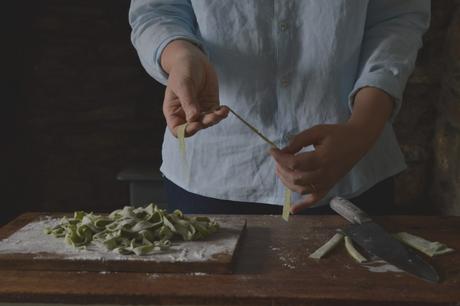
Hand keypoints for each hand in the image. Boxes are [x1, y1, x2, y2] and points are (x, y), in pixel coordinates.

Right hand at [161, 40, 228, 136]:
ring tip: (221, 111)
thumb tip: (193, 118)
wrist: (194, 59)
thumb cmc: (183, 70)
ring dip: (214, 119)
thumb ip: (188, 101)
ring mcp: (199, 110)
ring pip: (207, 123)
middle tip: (213, 116)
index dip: (186, 131)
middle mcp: (185, 114)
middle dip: (204, 124)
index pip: (177, 130)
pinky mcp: (210, 105)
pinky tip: (225, 109)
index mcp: (173, 111)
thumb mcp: (183, 84)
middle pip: (194, 128)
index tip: (195, 125)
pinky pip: (216, 115)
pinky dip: (222, 114)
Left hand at [269, 87, 393, 212]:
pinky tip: (292, 209)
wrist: (358, 141)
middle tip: (277, 159)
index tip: (272, 150)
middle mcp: (325, 174)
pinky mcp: (329, 186)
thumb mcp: (317, 131)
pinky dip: (303, 206)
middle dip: (282, 169)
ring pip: (302, 189)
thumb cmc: (336, 134)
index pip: (295, 163)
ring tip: (280, 170)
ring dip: (287, 182)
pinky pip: (315, 199)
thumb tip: (282, 151)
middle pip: (296, 178)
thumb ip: (298, 140)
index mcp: (322, 158)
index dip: (280, 158)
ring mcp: (328, 182)